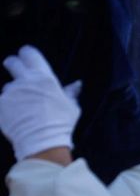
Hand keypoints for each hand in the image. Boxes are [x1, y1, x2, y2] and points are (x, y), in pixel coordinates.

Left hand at [0, 46, 81, 160]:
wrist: (41, 142)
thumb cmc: (61, 122)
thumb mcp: (71, 106)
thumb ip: (70, 92)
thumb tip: (77, 84)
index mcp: (44, 77)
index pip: (29, 54)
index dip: (27, 53)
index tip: (26, 56)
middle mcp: (24, 81)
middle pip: (12, 63)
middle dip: (13, 64)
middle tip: (15, 69)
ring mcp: (9, 93)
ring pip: (8, 86)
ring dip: (13, 91)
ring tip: (22, 105)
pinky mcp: (0, 106)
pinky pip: (2, 102)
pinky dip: (7, 107)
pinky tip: (16, 116)